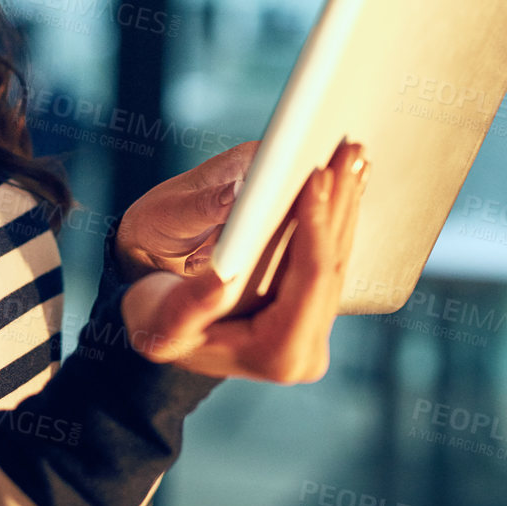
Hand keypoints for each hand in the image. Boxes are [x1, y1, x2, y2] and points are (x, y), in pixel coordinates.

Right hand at [119, 138, 366, 382]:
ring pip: (339, 257)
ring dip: (345, 202)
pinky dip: (334, 215)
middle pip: (333, 264)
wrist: (156, 331)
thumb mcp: (163, 318)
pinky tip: (343, 180)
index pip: (311, 280)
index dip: (317, 224)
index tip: (317, 177)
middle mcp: (306, 350)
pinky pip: (329, 256)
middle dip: (340, 203)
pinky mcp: (311, 310)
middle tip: (348, 151)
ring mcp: (314, 331)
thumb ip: (193, 303)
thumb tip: (225, 275)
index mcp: (278, 354)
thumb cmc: (154, 323)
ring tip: (352, 155)